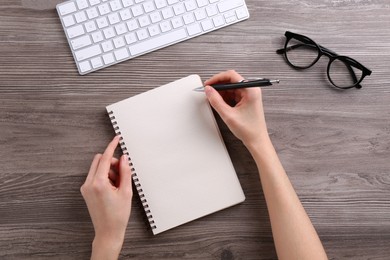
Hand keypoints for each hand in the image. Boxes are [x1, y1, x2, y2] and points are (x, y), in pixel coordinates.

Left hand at [81, 136, 132, 259]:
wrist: (108, 231)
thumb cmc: (118, 215)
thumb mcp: (126, 192)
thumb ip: (125, 172)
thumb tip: (124, 158)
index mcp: (98, 183)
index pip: (104, 158)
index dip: (112, 147)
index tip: (116, 139)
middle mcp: (89, 184)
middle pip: (99, 160)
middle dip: (111, 161)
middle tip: (122, 171)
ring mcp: (85, 187)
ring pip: (97, 167)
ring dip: (108, 170)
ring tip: (119, 185)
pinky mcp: (86, 191)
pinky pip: (95, 175)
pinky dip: (105, 176)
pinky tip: (113, 187)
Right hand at [204, 70, 268, 148]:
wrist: (256, 140)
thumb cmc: (249, 130)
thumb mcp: (228, 115)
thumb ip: (216, 101)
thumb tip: (209, 90)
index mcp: (250, 90)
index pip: (231, 76)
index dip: (218, 78)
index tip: (208, 84)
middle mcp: (251, 90)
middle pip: (231, 80)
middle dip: (219, 85)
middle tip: (208, 91)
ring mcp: (250, 95)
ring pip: (231, 88)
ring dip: (221, 92)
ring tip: (213, 99)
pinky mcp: (247, 100)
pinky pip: (234, 94)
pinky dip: (225, 97)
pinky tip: (220, 103)